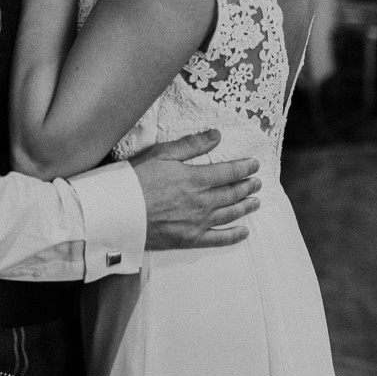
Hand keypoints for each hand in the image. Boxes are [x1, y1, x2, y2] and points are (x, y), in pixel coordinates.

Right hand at [130, 130, 260, 249]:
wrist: (118, 212)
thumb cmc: (136, 179)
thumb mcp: (162, 154)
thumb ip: (192, 145)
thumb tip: (217, 135)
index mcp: (196, 179)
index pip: (229, 172)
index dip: (244, 167)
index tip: (255, 164)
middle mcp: (201, 202)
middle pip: (232, 193)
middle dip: (247, 186)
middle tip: (258, 183)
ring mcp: (197, 223)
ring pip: (229, 214)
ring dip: (245, 207)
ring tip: (256, 202)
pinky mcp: (189, 239)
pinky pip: (218, 240)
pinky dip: (234, 236)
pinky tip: (244, 232)